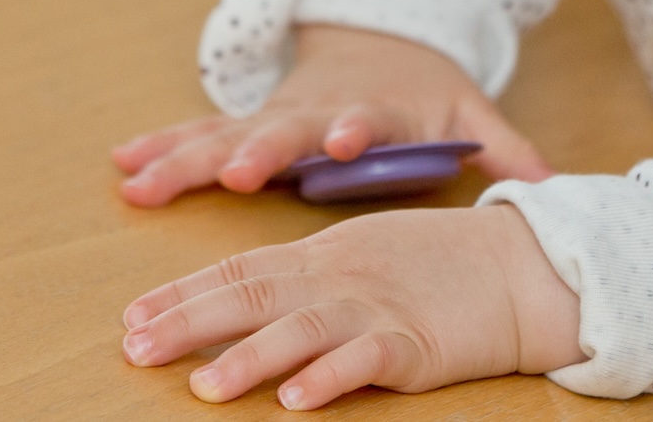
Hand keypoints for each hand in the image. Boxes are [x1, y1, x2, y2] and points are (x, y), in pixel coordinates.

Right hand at [112, 24, 550, 206]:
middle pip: (286, 130)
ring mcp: (276, 115)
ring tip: (141, 182)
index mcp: (372, 108)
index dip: (357, 129)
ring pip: (225, 135)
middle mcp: (316, 110)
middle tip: (235, 171)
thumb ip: (504, 145)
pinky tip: (122, 163)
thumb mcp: (465, 108)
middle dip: (259, 148)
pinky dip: (161, 146)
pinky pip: (197, 134)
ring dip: (185, 159)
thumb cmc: (423, 89)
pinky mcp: (247, 121)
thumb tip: (556, 182)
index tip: (346, 138)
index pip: (366, 119)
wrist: (380, 37)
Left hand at [121, 203, 585, 409]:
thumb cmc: (439, 265)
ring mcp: (377, 307)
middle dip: (190, 322)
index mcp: (324, 253)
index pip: (240, 268)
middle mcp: (340, 276)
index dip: (184, 292)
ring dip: (249, 359)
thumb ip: (305, 277)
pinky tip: (296, 400)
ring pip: (301, 329)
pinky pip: (365, 359)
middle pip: (254, 295)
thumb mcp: (362, 257)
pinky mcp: (414, 342)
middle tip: (136, 349)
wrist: (520, 267)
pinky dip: (329, 377)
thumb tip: (242, 305)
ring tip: (204, 387)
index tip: (132, 317)